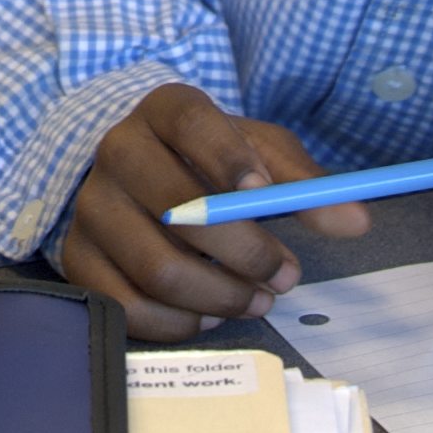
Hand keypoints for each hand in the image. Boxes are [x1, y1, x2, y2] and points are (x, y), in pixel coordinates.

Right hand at [57, 85, 369, 341]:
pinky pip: (128, 306)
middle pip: (177, 208)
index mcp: (164, 110)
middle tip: (286, 275)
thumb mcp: (260, 154)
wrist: (141, 178)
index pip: (189, 122)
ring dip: (221, 296)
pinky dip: (179, 322)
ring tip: (258, 299)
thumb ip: (306, 184)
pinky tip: (209, 316)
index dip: (226, 157)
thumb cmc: (211, 164)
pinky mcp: (77, 258)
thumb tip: (355, 221)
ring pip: (158, 268)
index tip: (262, 191)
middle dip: (245, 252)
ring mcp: (91, 207)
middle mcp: (117, 151)